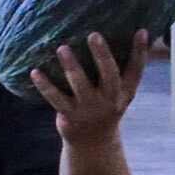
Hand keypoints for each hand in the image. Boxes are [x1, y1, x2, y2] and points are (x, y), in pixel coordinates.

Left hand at [31, 32, 145, 145]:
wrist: (93, 143)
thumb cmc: (106, 106)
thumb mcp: (121, 92)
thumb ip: (124, 69)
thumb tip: (130, 36)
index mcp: (125, 91)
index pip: (136, 69)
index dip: (139, 51)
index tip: (140, 31)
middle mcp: (110, 99)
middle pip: (109, 75)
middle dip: (102, 55)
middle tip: (94, 35)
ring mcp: (89, 108)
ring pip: (80, 85)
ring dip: (71, 66)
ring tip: (62, 48)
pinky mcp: (70, 115)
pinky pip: (55, 98)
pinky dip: (44, 85)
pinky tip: (34, 72)